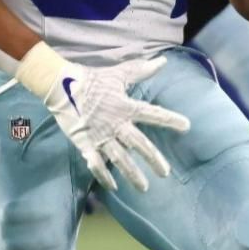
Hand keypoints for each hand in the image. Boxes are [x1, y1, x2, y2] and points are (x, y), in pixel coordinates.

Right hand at [18, 47, 190, 192]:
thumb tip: (163, 61)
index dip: (170, 120)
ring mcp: (100, 136)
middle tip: (165, 173)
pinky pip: (96, 163)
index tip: (187, 127)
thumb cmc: (92, 79)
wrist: (62, 86)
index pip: (153, 114)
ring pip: (120, 159)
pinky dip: (103, 176)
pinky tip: (113, 187)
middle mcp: (116, 124)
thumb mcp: (118, 74)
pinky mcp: (85, 144)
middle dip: (153, 159)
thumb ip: (141, 71)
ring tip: (144, 188)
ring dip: (132, 174)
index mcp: (126, 107)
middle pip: (139, 145)